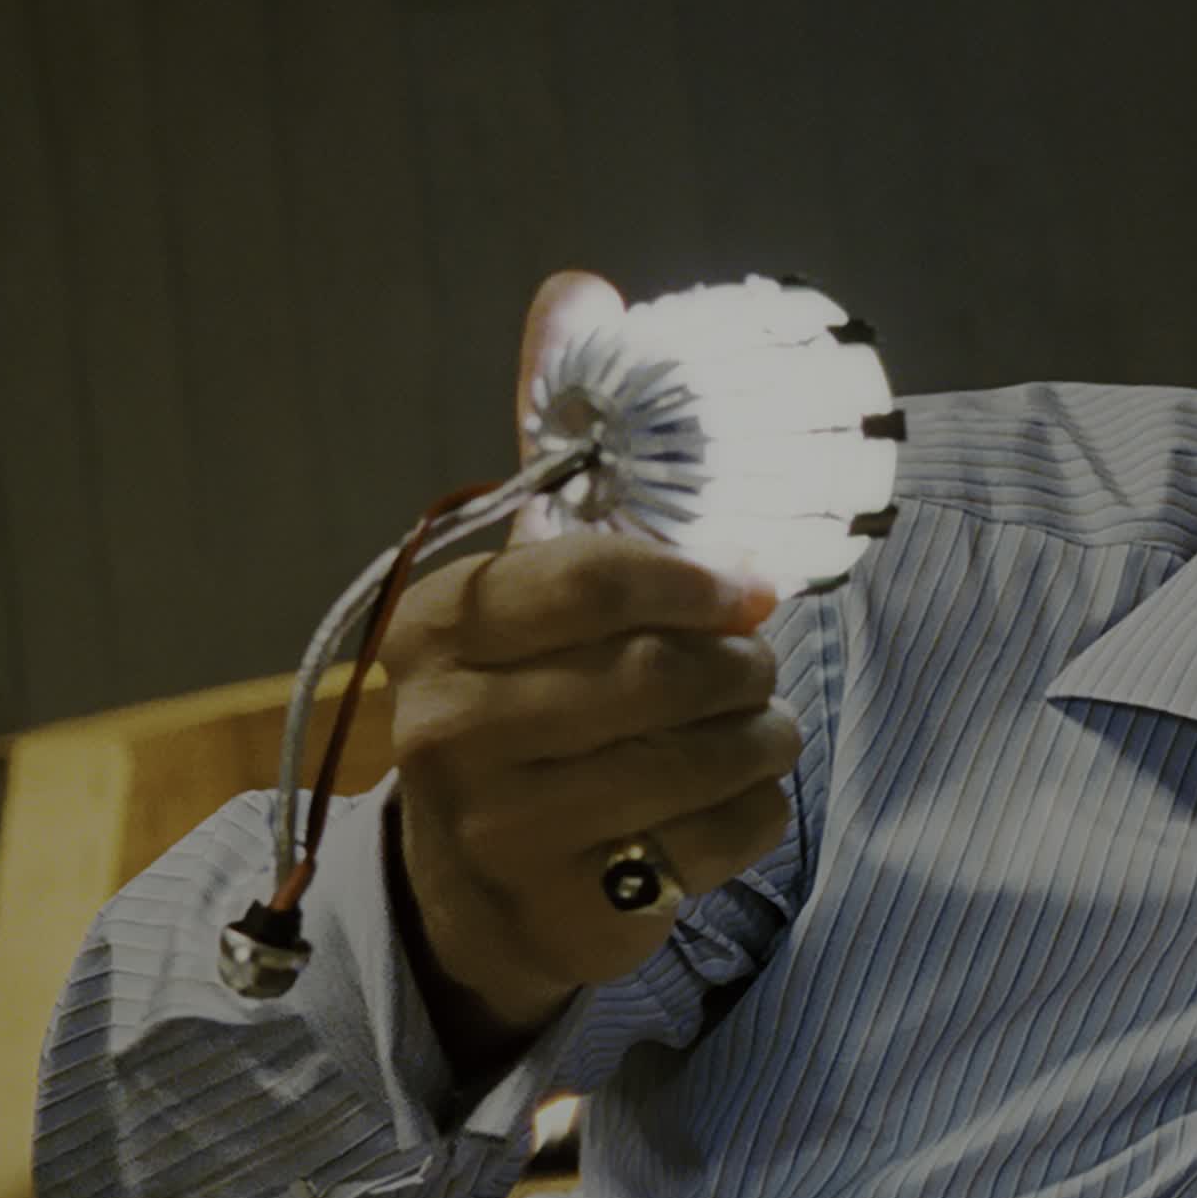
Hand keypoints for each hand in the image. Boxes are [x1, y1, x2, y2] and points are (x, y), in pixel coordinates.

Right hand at [379, 275, 801, 1028]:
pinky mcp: (566, 913)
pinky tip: (733, 796)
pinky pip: (721, 843)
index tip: (748, 589)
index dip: (694, 581)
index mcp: (434, 627)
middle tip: (754, 664)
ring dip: (762, 735)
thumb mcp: (521, 568)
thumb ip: (552, 428)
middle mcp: (445, 732)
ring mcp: (498, 833)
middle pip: (657, 679)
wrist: (473, 875)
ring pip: (700, 761)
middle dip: (738, 667)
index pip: (589, 581)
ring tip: (757, 723)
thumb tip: (578, 285)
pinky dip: (757, 812)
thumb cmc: (520, 692)